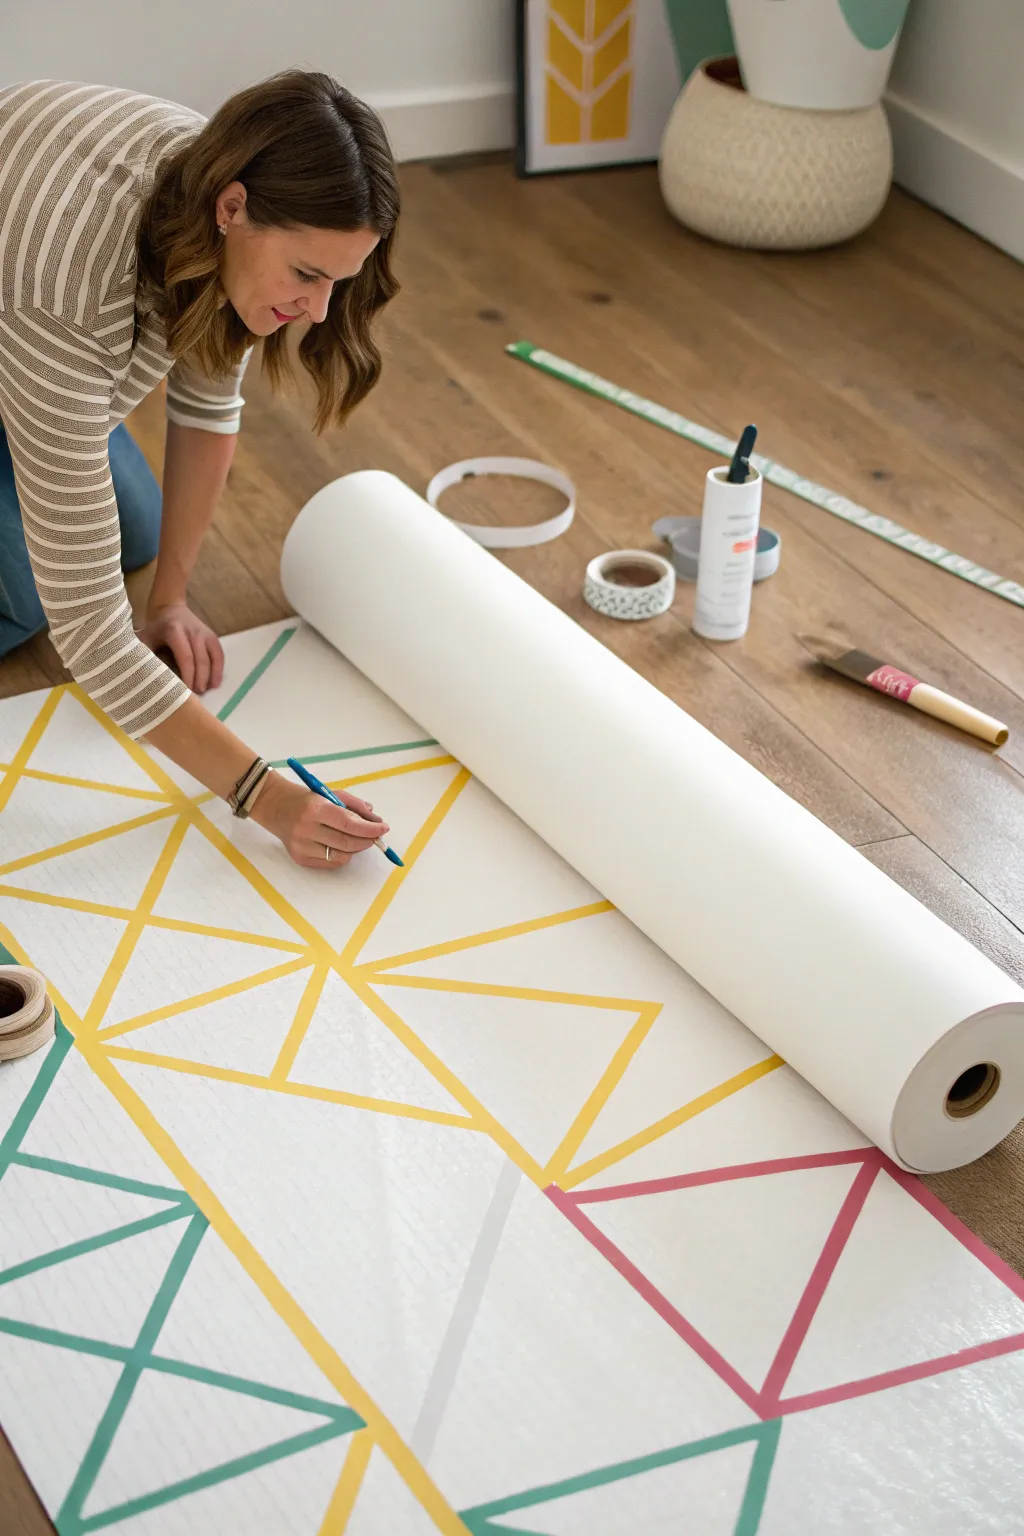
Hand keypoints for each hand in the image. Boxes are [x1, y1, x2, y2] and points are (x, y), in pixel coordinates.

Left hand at [136, 604, 224, 693]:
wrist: (170, 608)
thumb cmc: (156, 629)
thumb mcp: (146, 638)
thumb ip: (144, 654)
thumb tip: (143, 677)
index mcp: (174, 631)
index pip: (185, 656)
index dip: (187, 675)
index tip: (185, 690)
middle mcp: (193, 631)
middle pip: (200, 659)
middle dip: (199, 679)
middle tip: (195, 696)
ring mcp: (204, 633)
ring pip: (212, 658)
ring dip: (210, 677)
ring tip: (204, 691)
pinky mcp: (212, 636)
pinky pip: (219, 655)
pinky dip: (218, 670)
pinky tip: (215, 683)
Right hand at [251, 772, 389, 869]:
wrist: (274, 806)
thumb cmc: (306, 798)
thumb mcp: (329, 793)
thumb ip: (354, 806)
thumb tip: (376, 821)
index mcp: (315, 809)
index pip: (349, 824)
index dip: (370, 829)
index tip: (383, 828)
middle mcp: (307, 829)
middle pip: (347, 843)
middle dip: (367, 840)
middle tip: (375, 835)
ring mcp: (301, 846)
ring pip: (341, 856)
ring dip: (356, 849)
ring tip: (359, 839)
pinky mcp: (299, 858)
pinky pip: (330, 863)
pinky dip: (342, 856)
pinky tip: (343, 845)